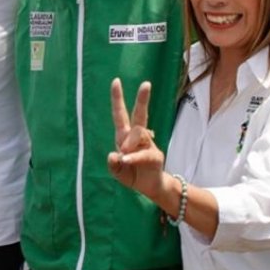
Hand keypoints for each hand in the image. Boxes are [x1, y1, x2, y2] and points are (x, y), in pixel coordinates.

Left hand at [106, 78, 166, 199]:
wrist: (150, 188)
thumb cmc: (133, 175)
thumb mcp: (117, 171)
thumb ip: (113, 165)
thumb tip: (115, 154)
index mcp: (124, 137)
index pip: (120, 114)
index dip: (118, 99)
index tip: (116, 81)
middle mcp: (137, 137)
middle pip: (140, 115)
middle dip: (143, 99)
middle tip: (147, 83)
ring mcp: (148, 145)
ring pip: (140, 134)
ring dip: (129, 144)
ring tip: (124, 158)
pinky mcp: (155, 156)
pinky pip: (144, 154)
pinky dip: (134, 157)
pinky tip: (126, 160)